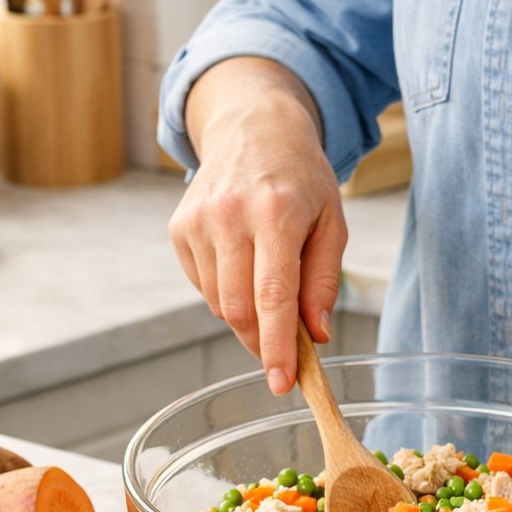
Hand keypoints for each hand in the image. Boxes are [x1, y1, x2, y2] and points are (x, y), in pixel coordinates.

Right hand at [169, 76, 346, 394]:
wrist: (252, 127)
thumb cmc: (300, 179)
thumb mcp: (331, 222)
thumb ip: (324, 281)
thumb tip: (316, 334)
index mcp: (276, 213)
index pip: (273, 296)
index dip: (277, 347)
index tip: (283, 383)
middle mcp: (230, 215)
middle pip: (240, 309)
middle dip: (262, 341)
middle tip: (285, 348)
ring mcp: (198, 222)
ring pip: (220, 304)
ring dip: (247, 315)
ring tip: (267, 281)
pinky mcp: (179, 230)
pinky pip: (204, 287)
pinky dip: (227, 292)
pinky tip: (242, 263)